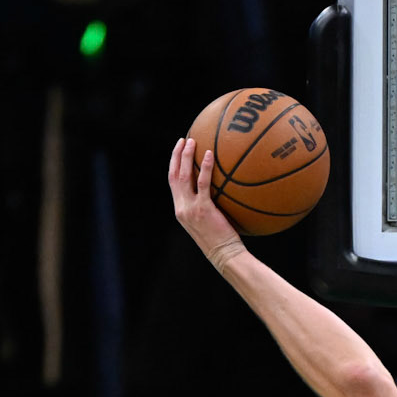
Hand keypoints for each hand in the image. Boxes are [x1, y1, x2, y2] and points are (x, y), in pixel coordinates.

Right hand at [168, 136, 244, 268]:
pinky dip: (206, 167)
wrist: (225, 256)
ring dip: (187, 156)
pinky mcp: (203, 209)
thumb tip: (217, 191)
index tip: (178, 151)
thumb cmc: (222, 243)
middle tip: (184, 140)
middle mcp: (181, 208)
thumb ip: (205, 207)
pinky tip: (210, 155)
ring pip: (184, 176)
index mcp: (180, 210)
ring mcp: (190, 209)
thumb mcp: (208, 224)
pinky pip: (203, 183)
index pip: (172, 183)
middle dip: (177, 155)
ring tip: (193, 141)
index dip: (173, 164)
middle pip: (174, 175)